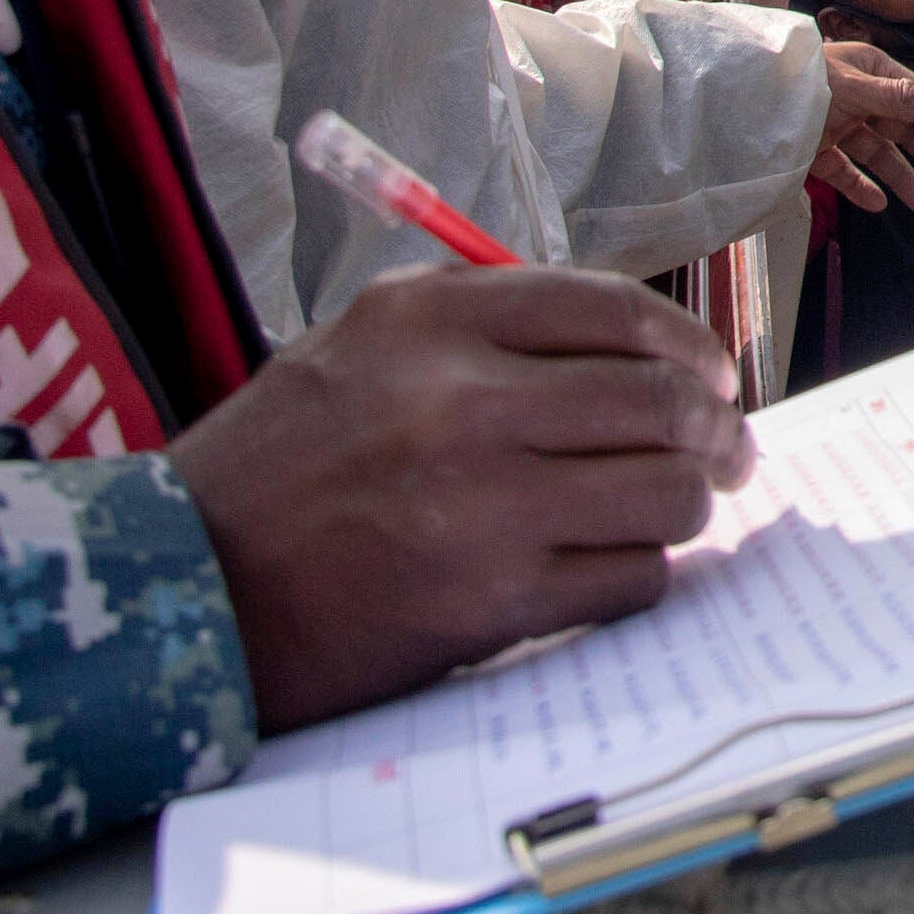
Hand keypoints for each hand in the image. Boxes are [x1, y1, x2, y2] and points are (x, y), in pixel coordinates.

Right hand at [171, 264, 752, 731]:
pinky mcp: (491, 603)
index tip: (713, 374)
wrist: (183, 591)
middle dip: (716, 427)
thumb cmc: (274, 467)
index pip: (615, 311)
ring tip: (679, 507)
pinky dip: (642, 573)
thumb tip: (624, 337)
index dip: (688, 344)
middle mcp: (465, 401)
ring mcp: (483, 506)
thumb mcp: (356, 345)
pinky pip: (629, 579)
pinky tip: (617, 566)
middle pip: (660, 400)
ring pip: (665, 492)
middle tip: (729, 447)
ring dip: (690, 502)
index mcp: (432, 322)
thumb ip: (480, 318)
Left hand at [815, 40, 913, 212]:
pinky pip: (844, 171)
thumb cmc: (802, 83)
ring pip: (877, 154)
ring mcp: (836, 124)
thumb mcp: (854, 87)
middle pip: (903, 131)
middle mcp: (857, 97)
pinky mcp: (814, 150)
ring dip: (902, 177)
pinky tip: (877, 204)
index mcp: (871, 72)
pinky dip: (860, 187)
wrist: (745, 102)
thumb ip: (898, 98)